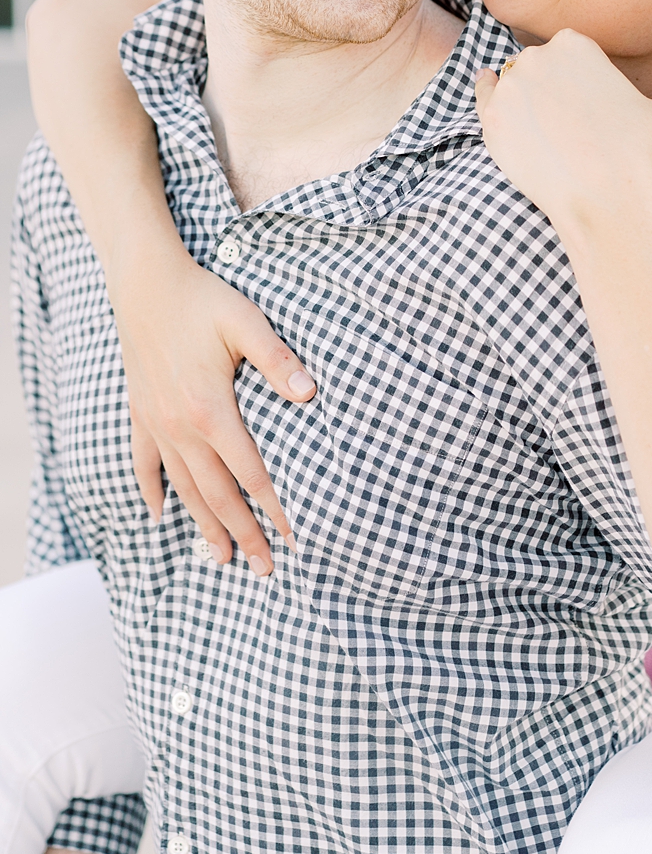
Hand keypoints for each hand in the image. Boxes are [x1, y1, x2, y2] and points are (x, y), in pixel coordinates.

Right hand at [111, 242, 316, 574]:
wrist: (145, 283)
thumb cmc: (203, 299)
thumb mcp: (246, 321)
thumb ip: (278, 359)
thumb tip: (310, 393)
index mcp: (211, 409)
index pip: (250, 472)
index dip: (273, 507)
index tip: (295, 537)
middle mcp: (179, 427)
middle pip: (216, 494)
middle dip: (243, 534)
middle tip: (265, 569)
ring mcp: (155, 424)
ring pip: (182, 489)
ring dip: (203, 526)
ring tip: (222, 558)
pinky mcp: (140, 414)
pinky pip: (143, 464)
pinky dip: (152, 491)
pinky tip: (159, 515)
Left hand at [474, 30, 651, 228]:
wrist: (602, 191)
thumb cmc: (635, 151)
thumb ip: (649, 101)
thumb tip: (649, 111)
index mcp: (575, 43)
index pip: (567, 54)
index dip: (577, 80)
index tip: (585, 106)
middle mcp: (537, 56)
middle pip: (537, 66)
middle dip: (548, 88)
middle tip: (566, 124)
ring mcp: (510, 86)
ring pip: (511, 83)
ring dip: (520, 97)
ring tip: (539, 127)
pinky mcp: (490, 117)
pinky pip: (483, 97)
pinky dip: (485, 92)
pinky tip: (487, 88)